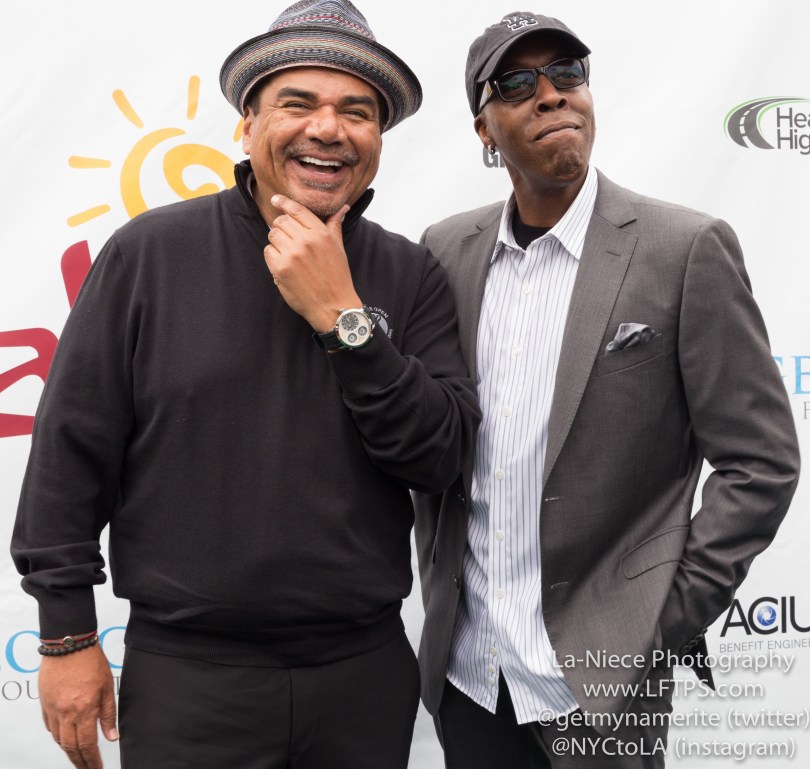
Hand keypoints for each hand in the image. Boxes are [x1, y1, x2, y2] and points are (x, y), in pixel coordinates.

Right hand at [39, 644, 117, 768]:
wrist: (68, 645)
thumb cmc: (91, 661)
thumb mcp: (107, 686)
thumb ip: (109, 713)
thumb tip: (112, 736)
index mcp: (84, 710)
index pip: (87, 745)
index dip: (92, 760)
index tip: (96, 768)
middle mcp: (66, 713)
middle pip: (71, 747)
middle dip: (80, 762)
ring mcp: (53, 709)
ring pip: (59, 739)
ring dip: (68, 751)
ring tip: (78, 757)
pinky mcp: (45, 704)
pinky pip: (50, 726)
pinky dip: (58, 736)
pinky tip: (64, 737)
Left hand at [264, 194, 361, 331]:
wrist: (333, 306)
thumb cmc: (337, 277)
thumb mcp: (338, 248)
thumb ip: (334, 225)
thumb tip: (342, 208)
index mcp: (320, 233)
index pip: (296, 209)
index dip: (283, 202)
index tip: (276, 199)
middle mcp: (305, 241)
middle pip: (281, 221)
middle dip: (282, 227)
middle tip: (288, 238)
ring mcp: (291, 255)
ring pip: (272, 235)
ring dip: (277, 241)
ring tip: (288, 253)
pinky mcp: (280, 269)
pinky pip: (268, 251)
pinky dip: (273, 256)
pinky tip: (284, 263)